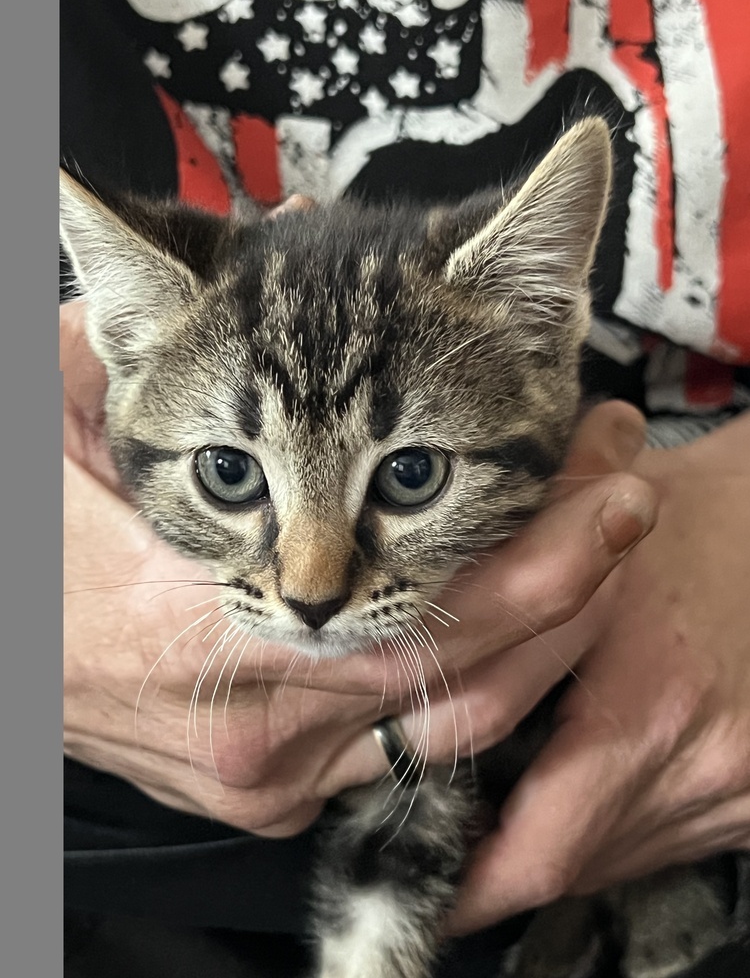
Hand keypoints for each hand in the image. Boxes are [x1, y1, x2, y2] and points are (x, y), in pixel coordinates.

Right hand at [63, 299, 655, 837]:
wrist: (13, 666)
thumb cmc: (43, 548)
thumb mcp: (73, 429)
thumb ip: (146, 332)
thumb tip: (255, 225)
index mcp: (194, 627)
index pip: (409, 609)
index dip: (529, 550)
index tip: (599, 472)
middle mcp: (246, 726)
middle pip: (457, 670)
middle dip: (558, 578)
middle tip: (621, 492)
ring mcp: (268, 777)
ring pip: (448, 719)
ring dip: (535, 628)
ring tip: (593, 536)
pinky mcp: (278, 795)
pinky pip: (403, 744)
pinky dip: (470, 674)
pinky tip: (513, 604)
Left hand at [448, 411, 749, 932]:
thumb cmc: (671, 517)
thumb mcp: (571, 547)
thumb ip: (493, 620)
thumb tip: (395, 679)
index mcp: (647, 698)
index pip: (540, 846)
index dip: (468, 884)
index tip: (417, 879)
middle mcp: (702, 757)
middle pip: (573, 865)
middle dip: (497, 870)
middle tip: (443, 843)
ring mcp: (738, 783)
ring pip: (617, 859)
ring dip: (557, 841)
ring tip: (508, 800)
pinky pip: (666, 840)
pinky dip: (614, 824)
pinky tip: (586, 780)